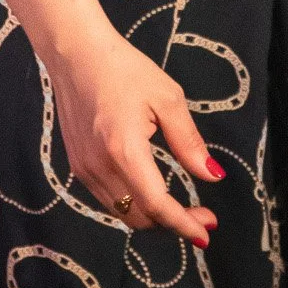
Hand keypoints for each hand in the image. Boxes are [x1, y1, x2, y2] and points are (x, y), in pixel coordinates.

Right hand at [42, 19, 221, 245]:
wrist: (75, 54)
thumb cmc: (124, 69)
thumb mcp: (167, 98)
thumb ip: (189, 142)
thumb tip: (212, 175)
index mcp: (124, 150)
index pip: (157, 205)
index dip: (183, 225)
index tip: (206, 233)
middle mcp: (99, 167)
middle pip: (139, 217)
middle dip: (172, 224)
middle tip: (202, 214)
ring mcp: (84, 169)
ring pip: (122, 212)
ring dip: (153, 217)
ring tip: (181, 207)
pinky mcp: (77, 165)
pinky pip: (108, 198)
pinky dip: (133, 204)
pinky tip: (151, 190)